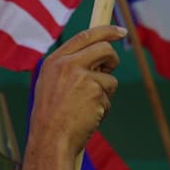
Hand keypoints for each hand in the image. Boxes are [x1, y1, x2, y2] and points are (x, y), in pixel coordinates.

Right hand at [29, 25, 125, 154]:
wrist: (50, 138)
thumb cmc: (51, 116)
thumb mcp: (51, 84)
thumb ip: (69, 68)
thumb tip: (99, 61)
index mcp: (54, 61)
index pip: (84, 36)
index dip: (105, 31)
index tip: (119, 31)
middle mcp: (67, 65)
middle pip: (104, 49)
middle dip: (113, 59)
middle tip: (110, 69)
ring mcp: (82, 77)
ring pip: (110, 77)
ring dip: (106, 91)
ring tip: (88, 106)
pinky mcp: (95, 91)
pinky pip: (109, 96)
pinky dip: (103, 107)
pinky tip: (89, 116)